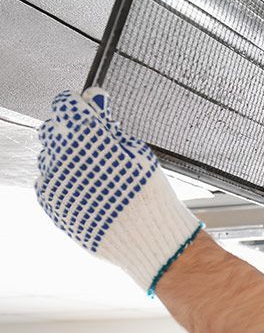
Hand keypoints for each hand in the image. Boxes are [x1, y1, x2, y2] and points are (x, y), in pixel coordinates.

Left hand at [35, 88, 202, 294]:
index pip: (66, 104)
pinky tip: (87, 189)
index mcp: (86, 135)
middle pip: (53, 128)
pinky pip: (46, 180)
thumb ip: (106, 122)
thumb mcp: (136, 149)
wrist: (146, 237)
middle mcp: (62, 154)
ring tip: (95, 172)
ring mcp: (53, 180)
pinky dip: (63, 180)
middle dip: (70, 130)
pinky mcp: (50, 202)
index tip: (93, 112)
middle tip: (95, 144)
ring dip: (65, 157)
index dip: (81, 106)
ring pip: (48, 155)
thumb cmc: (148, 191)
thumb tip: (91, 95)